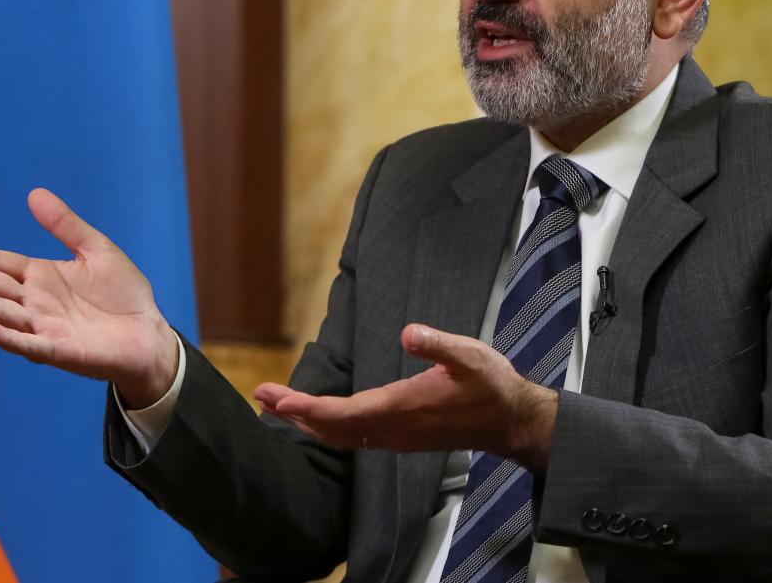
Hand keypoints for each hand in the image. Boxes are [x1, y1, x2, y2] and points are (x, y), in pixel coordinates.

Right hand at [0, 187, 177, 407]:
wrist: (150, 334)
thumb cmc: (123, 295)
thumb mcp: (97, 250)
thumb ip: (66, 225)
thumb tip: (34, 193)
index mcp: (41, 277)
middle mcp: (35, 302)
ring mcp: (44, 327)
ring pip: (0, 311)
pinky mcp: (59, 350)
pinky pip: (26, 342)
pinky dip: (3, 336)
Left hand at [254, 324, 558, 472]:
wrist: (512, 422)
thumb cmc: (491, 386)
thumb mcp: (469, 355)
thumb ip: (437, 344)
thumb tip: (407, 332)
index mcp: (403, 407)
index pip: (342, 414)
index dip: (306, 407)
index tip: (277, 397)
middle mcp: (394, 429)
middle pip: (331, 428)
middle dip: (294, 413)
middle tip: (260, 395)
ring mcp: (397, 437)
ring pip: (341, 436)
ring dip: (306, 421)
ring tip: (277, 405)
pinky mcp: (402, 438)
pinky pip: (355, 439)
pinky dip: (327, 428)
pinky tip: (317, 419)